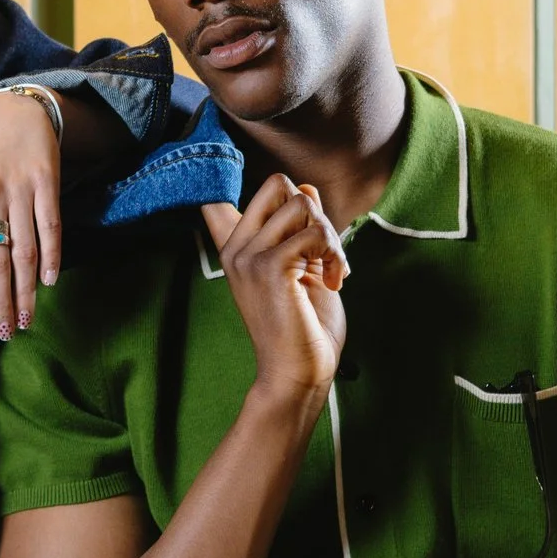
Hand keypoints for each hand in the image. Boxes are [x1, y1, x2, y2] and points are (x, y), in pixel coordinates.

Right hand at [199, 179, 347, 414]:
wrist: (298, 373)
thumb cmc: (302, 328)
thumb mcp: (302, 268)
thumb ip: (299, 229)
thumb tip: (304, 189)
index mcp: (237, 249)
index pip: (223, 196)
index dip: (244, 184)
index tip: (269, 197)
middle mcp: (237, 249)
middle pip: (279, 184)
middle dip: (314, 212)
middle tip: (323, 251)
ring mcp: (249, 257)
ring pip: (301, 202)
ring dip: (329, 234)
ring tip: (332, 269)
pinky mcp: (270, 267)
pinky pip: (313, 231)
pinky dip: (333, 252)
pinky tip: (333, 280)